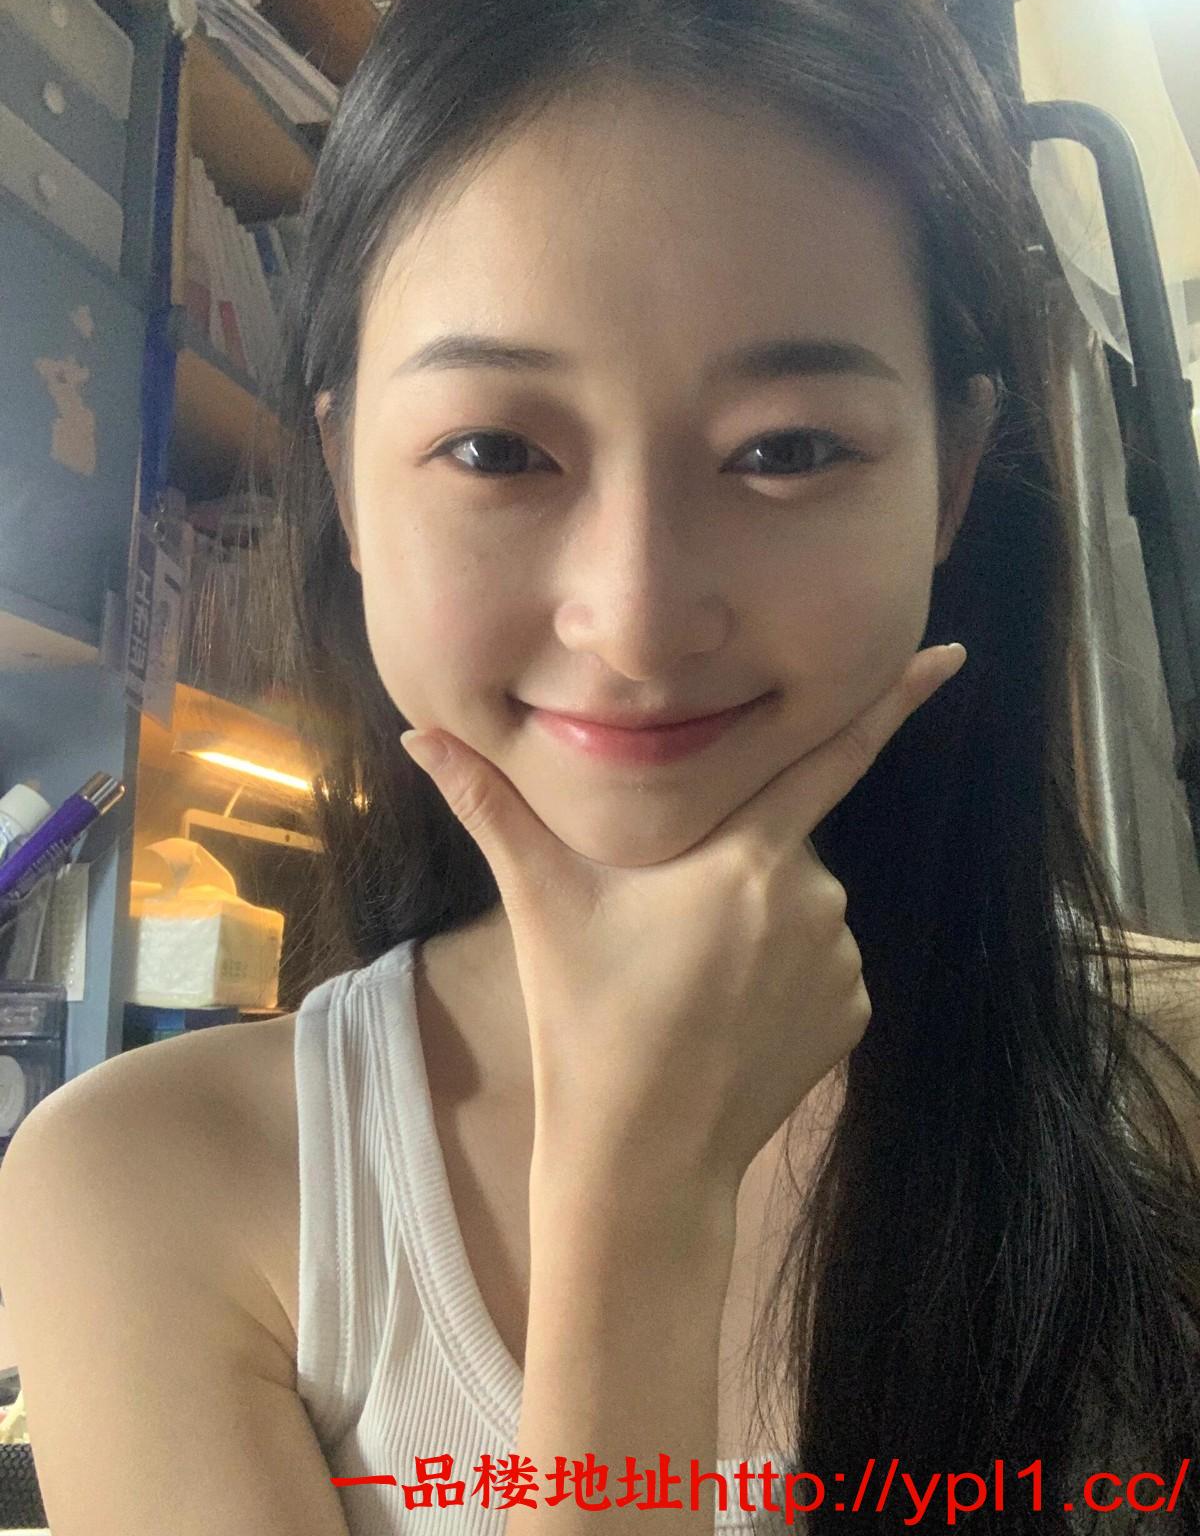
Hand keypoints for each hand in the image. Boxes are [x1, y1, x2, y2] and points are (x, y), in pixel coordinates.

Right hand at [400, 645, 965, 1191]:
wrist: (640, 1158)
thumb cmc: (586, 1018)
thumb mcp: (541, 903)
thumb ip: (489, 808)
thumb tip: (417, 734)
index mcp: (749, 857)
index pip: (830, 757)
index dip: (892, 702)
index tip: (953, 654)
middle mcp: (816, 900)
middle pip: (778, 845)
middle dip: (730, 867)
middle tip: (663, 932)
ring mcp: (841, 963)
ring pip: (799, 908)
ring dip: (755, 924)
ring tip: (687, 983)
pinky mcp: (852, 1017)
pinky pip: (821, 966)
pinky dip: (783, 976)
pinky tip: (728, 1016)